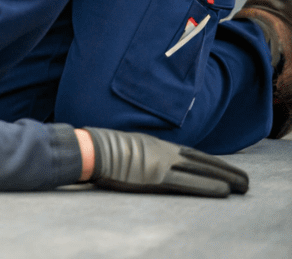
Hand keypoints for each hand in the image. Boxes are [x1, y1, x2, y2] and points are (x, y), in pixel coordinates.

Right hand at [84, 127, 248, 196]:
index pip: (190, 153)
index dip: (210, 161)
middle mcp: (163, 151)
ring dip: (225, 178)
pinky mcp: (157, 177)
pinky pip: (188, 182)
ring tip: (243, 186)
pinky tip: (223, 191)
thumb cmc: (101, 150)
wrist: (91, 149)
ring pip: (201, 170)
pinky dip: (207, 185)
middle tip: (245, 180)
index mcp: (155, 145)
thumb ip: (141, 153)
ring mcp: (161, 164)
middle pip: (201, 160)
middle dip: (225, 170)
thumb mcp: (126, 147)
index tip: (226, 169)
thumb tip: (144, 161)